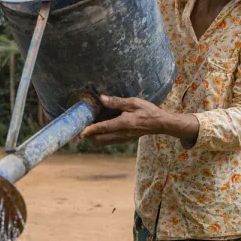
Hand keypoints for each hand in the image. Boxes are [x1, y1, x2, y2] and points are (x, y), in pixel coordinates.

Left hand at [79, 95, 199, 146]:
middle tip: (82, 126)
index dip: (90, 130)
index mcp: (123, 124)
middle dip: (89, 135)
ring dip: (94, 137)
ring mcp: (123, 138)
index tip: (80, 132)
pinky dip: (101, 136)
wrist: (160, 124)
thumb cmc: (148, 111)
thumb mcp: (133, 102)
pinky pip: (108, 141)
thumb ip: (117, 101)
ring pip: (103, 142)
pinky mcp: (124, 139)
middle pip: (99, 140)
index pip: (103, 128)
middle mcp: (121, 134)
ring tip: (89, 127)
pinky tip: (100, 127)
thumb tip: (101, 98)